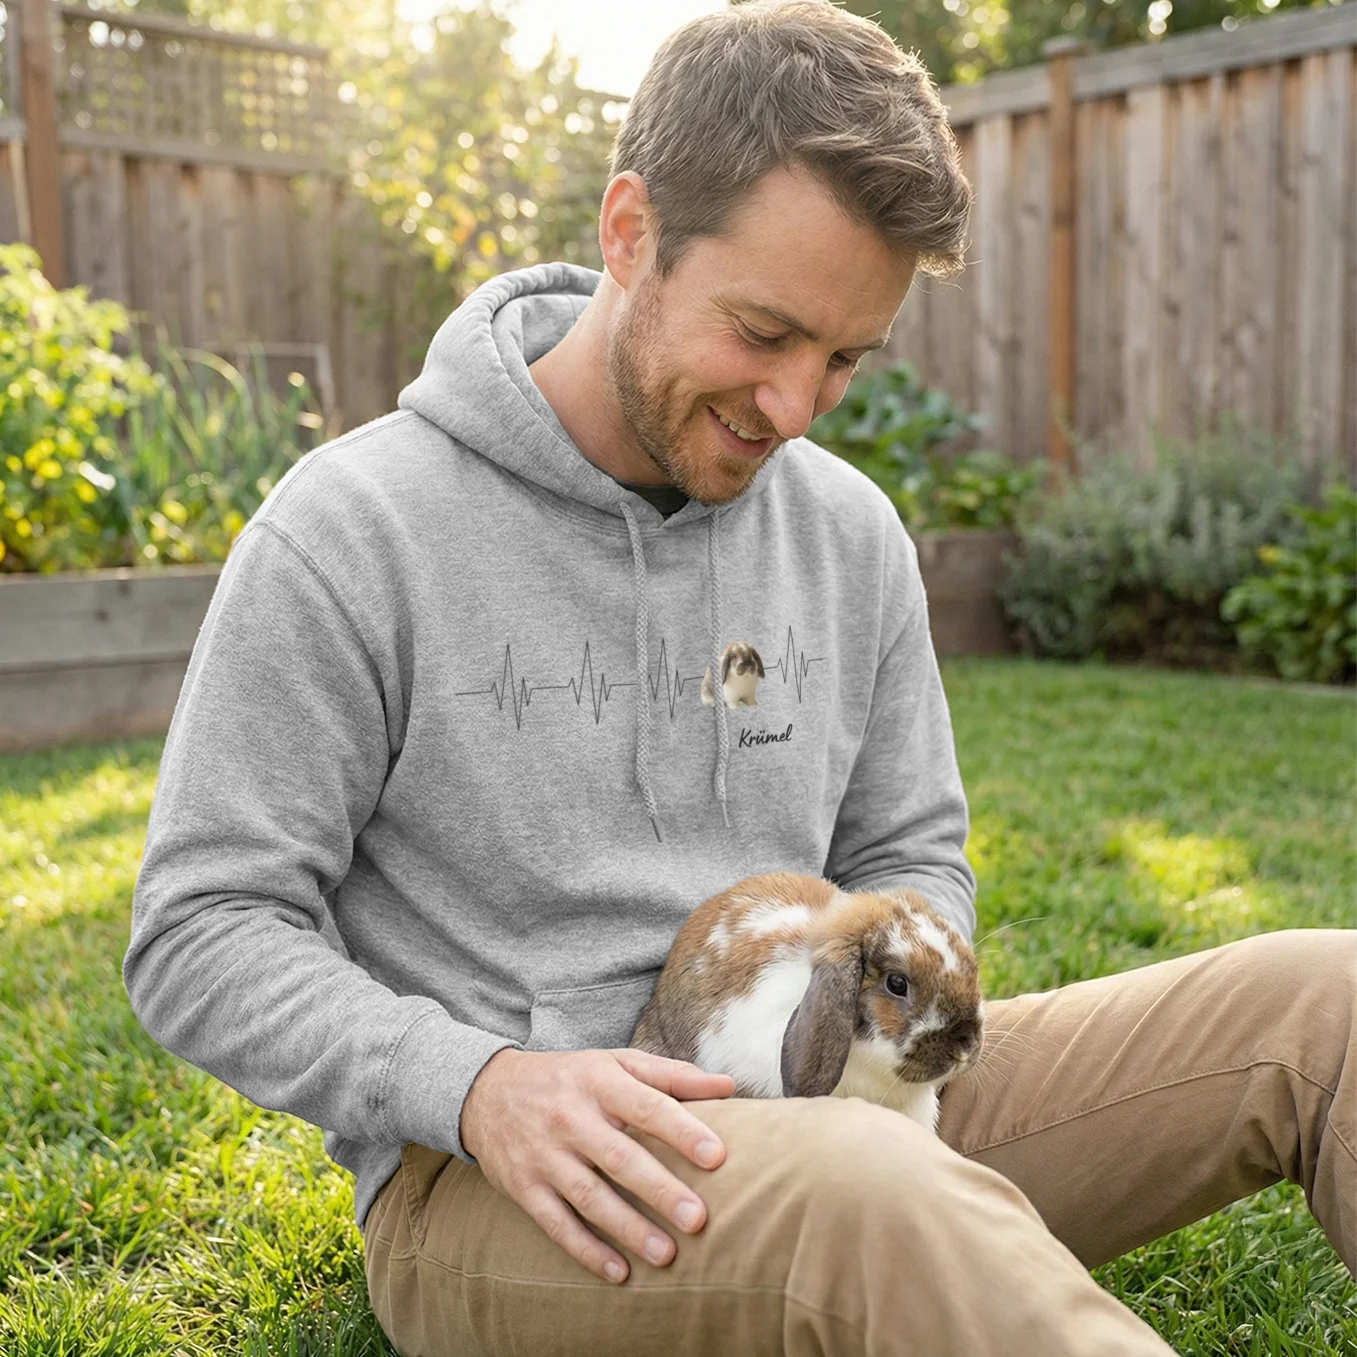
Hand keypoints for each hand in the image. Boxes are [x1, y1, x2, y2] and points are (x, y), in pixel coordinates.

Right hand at [459, 1046, 735, 1283]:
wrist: (486, 1090)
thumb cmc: (570, 1078)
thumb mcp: (615, 1063)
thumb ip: (672, 1076)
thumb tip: (729, 1086)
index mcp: (599, 1082)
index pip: (646, 1106)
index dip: (682, 1130)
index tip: (717, 1156)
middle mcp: (570, 1118)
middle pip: (620, 1157)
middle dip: (660, 1189)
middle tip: (699, 1218)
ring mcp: (544, 1155)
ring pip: (590, 1196)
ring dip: (629, 1228)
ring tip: (667, 1254)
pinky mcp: (523, 1187)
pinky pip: (556, 1223)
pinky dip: (587, 1250)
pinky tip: (618, 1271)